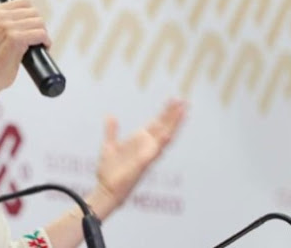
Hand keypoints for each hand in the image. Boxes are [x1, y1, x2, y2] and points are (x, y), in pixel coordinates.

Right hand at [0, 0, 49, 95]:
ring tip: (38, 45)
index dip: (32, 16)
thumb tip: (30, 18)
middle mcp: (1, 16)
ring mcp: (8, 27)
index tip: (30, 28)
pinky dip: (46, 42)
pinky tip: (42, 48)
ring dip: (43, 35)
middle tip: (35, 39)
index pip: (25, 2)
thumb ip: (8, 22)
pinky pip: (41, 34)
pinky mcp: (16, 39)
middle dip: (38, 26)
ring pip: (40, 23)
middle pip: (35, 13)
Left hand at [88, 99, 185, 219]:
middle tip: (184, 100)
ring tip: (183, 112)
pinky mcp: (143, 164)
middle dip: (174, 115)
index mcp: (140, 141)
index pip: (157, 124)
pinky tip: (168, 133)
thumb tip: (111, 116)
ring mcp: (147, 155)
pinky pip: (155, 152)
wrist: (106, 189)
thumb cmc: (110, 171)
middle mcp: (146, 147)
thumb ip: (111, 131)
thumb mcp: (109, 146)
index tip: (174, 99)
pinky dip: (161, 143)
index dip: (166, 112)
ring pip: (164, 138)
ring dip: (173, 125)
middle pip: (164, 127)